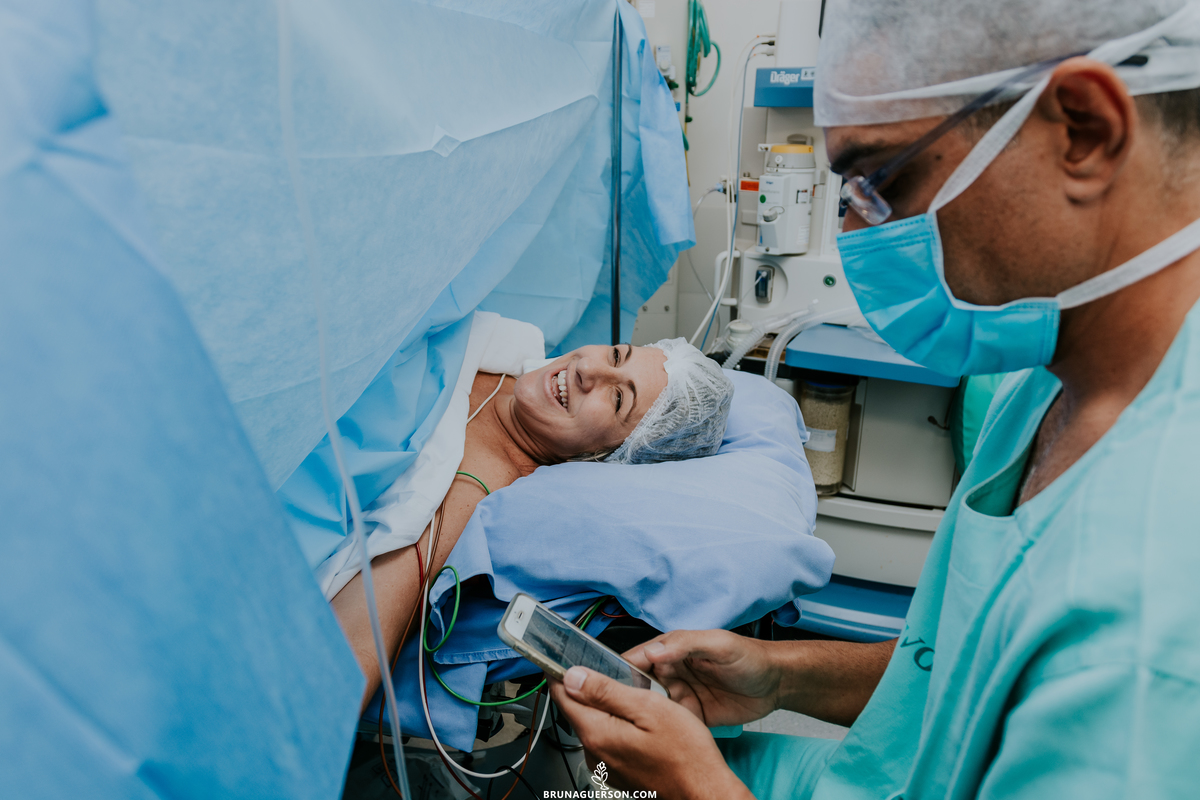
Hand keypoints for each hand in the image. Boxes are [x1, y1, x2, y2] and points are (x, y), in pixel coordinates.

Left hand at [548, 667, 753, 799]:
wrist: (703, 791)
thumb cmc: (685, 753)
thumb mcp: (648, 707)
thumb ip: (606, 691)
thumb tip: (573, 676)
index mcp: (597, 732)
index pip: (563, 694)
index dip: (561, 671)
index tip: (563, 656)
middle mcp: (595, 753)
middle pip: (577, 709)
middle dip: (587, 687)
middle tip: (610, 669)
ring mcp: (606, 766)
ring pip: (593, 724)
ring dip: (604, 707)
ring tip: (632, 695)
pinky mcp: (618, 772)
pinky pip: (607, 740)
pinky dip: (615, 725)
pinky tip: (639, 722)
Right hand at [624, 629, 780, 726]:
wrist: (776, 684)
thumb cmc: (750, 657)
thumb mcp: (719, 644)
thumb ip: (686, 644)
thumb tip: (654, 651)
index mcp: (673, 649)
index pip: (638, 657)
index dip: (620, 669)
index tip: (604, 683)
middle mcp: (671, 672)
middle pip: (637, 685)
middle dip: (625, 697)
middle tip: (614, 712)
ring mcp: (680, 695)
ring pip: (650, 707)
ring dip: (640, 717)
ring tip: (630, 728)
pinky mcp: (691, 716)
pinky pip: (670, 725)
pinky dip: (661, 731)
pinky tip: (654, 738)